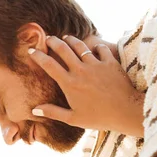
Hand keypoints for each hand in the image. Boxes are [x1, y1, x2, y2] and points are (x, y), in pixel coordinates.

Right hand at [29, 36, 143, 136]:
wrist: (125, 112)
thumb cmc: (98, 118)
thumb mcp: (73, 119)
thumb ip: (53, 112)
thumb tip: (35, 110)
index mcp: (69, 84)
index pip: (49, 65)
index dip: (38, 56)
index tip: (31, 51)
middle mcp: (81, 70)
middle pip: (63, 49)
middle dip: (53, 41)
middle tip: (48, 39)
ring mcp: (96, 65)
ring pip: (80, 46)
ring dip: (71, 40)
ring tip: (66, 38)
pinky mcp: (110, 63)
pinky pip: (101, 48)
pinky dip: (96, 47)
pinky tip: (93, 48)